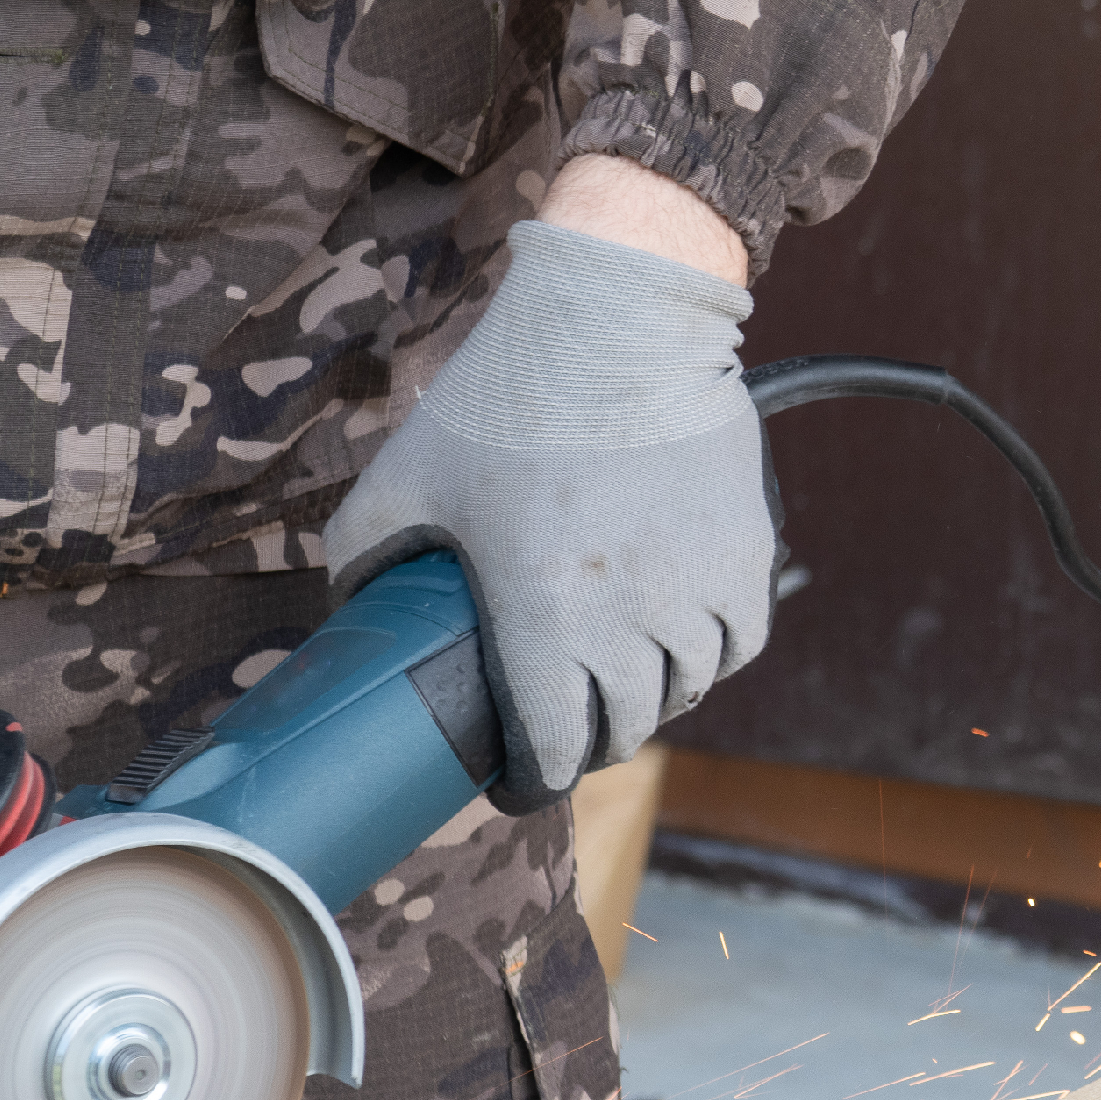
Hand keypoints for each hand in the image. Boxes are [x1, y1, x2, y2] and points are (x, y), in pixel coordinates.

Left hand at [323, 164, 775, 813]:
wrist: (621, 316)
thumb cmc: (509, 394)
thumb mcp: (407, 473)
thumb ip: (364, 553)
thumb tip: (353, 607)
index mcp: (542, 614)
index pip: (553, 751)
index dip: (531, 783)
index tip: (515, 782)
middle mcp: (630, 619)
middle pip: (624, 730)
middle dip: (590, 744)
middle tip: (567, 729)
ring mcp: (697, 590)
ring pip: (687, 691)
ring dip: (653, 699)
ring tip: (624, 680)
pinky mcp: (746, 556)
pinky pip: (738, 642)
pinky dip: (711, 656)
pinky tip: (682, 640)